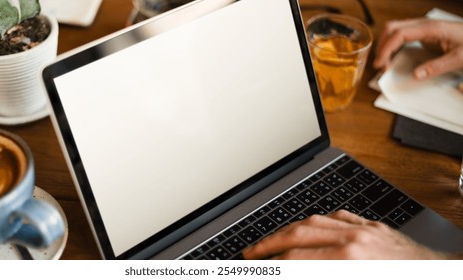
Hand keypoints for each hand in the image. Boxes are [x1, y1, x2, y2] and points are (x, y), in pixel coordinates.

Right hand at [242, 210, 447, 259]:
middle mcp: (353, 240)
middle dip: (268, 243)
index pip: (295, 260)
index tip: (256, 266)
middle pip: (298, 235)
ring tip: (271, 239)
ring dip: (288, 229)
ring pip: (314, 221)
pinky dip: (319, 221)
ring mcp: (364, 229)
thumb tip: (295, 266)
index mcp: (349, 261)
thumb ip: (317, 272)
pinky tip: (310, 227)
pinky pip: (340, 217)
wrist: (446, 275)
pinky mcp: (374, 226)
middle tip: (250, 252)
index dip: (271, 264)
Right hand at [373, 18, 462, 79]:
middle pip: (392, 28)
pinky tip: (393, 57)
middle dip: (382, 46)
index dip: (386, 49)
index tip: (380, 64)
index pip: (399, 34)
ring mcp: (423, 27)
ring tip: (385, 63)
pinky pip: (401, 35)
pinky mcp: (424, 32)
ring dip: (386, 45)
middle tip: (381, 65)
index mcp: (432, 28)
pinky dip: (393, 45)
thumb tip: (416, 75)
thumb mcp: (459, 59)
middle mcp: (424, 24)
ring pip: (394, 30)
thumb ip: (437, 67)